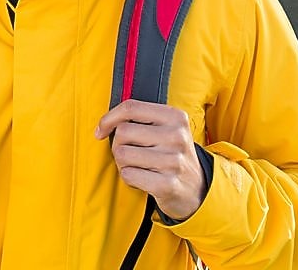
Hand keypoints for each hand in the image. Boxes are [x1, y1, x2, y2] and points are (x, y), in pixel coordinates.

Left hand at [95, 99, 206, 220]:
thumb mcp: (166, 129)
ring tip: (138, 167)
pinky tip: (143, 179)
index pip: (130, 107)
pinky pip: (128, 174)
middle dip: (118, 145)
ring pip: (122, 154)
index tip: (101, 130)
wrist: (196, 189)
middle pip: (123, 132)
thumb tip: (103, 125)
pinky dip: (129, 178)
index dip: (108, 118)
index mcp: (175, 117)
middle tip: (130, 153)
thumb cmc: (171, 155)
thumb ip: (139, 119)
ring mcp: (174, 161)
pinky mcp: (167, 184)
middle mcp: (177, 136)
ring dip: (123, 163)